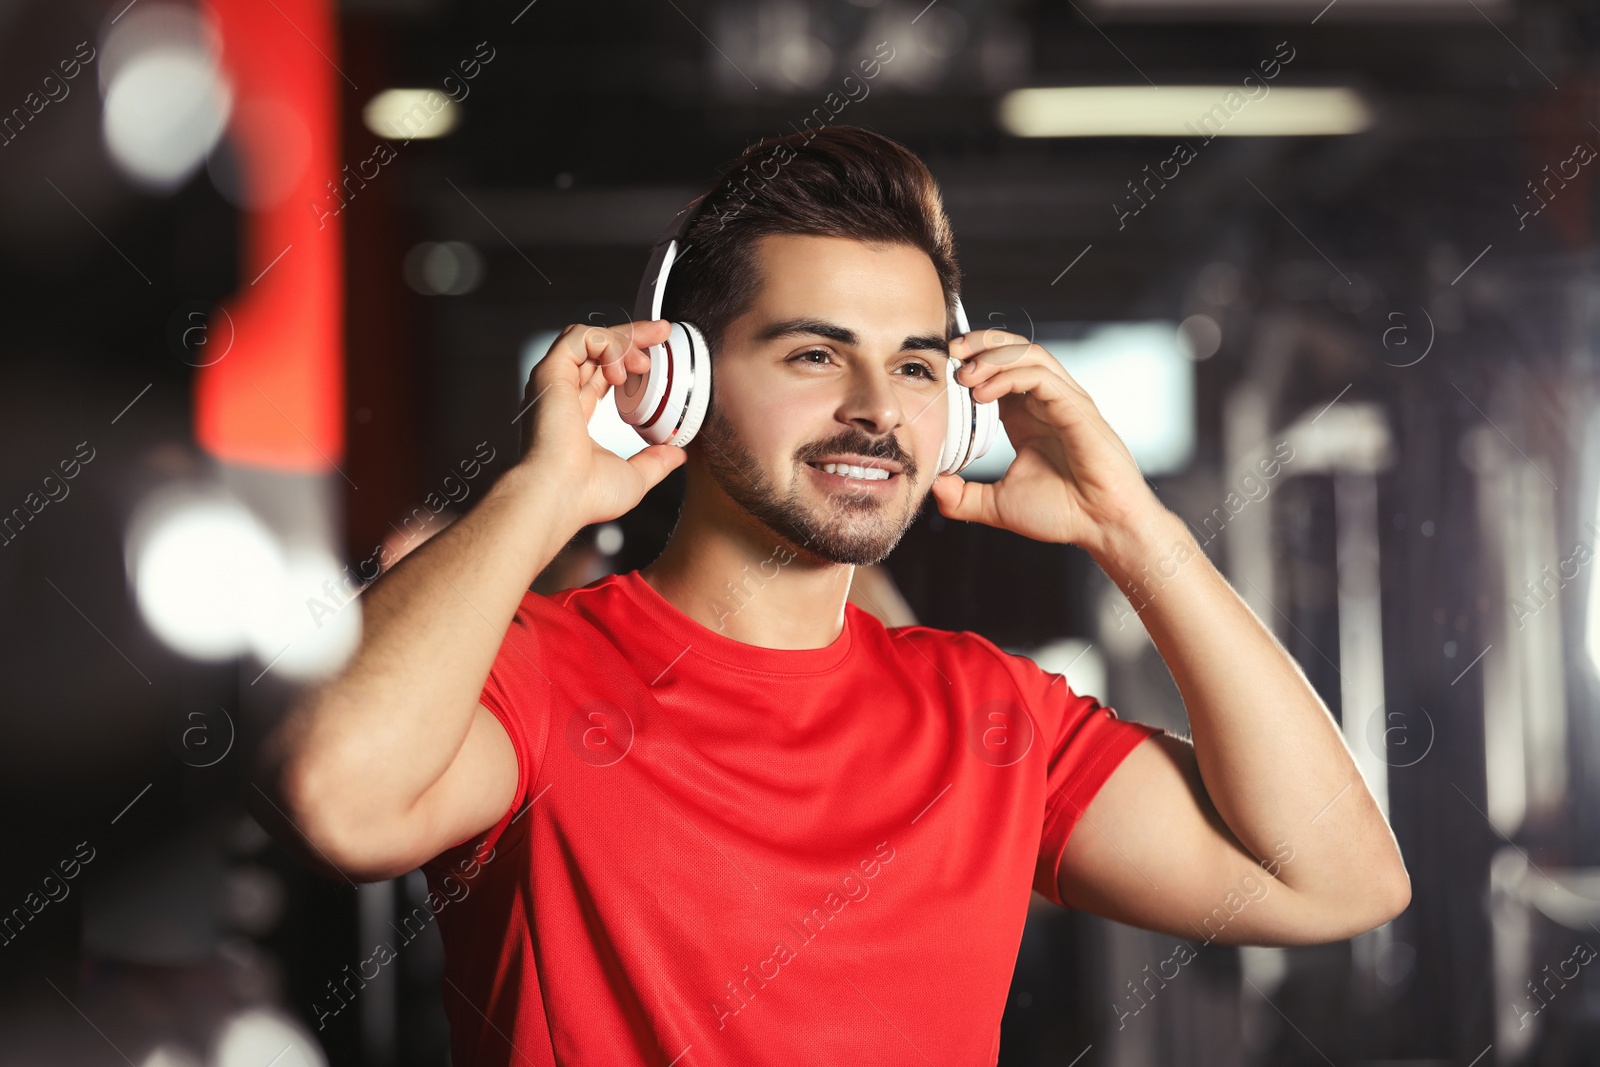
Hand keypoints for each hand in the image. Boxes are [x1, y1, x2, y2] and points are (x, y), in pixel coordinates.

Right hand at [517, 319, 686, 528]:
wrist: (559, 497)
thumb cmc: (584, 496)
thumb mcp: (634, 476)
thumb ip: (656, 461)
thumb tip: (678, 454)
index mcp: (575, 417)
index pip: (602, 375)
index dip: (629, 360)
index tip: (656, 355)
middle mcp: (561, 396)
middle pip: (596, 350)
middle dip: (633, 337)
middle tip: (662, 333)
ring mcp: (553, 383)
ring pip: (588, 337)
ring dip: (622, 341)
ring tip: (642, 364)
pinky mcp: (550, 373)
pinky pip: (578, 337)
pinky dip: (606, 344)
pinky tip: (621, 369)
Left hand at [927, 329, 1167, 555]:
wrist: (1101, 526)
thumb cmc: (1062, 512)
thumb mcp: (996, 505)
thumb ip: (963, 497)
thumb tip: (933, 487)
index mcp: (1026, 416)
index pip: (998, 370)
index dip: (970, 363)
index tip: (942, 371)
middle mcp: (1044, 402)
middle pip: (1013, 349)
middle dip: (979, 344)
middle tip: (950, 353)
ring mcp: (1062, 401)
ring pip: (1028, 353)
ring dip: (992, 356)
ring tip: (965, 374)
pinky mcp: (1076, 407)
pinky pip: (1042, 374)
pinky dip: (1010, 375)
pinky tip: (985, 393)